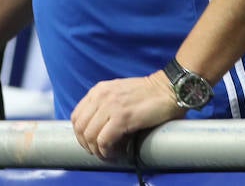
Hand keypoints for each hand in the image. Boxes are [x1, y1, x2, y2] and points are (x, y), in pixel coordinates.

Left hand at [70, 72, 184, 160]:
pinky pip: (103, 141)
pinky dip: (106, 151)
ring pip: (90, 136)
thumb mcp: (119, 92)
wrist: (168, 89)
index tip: (91, 144)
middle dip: (87, 145)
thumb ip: (106, 104)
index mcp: (99, 90)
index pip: (76, 116)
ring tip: (108, 154)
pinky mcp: (122, 118)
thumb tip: (98, 127)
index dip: (80, 135)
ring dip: (97, 150)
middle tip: (99, 152)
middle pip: (80, 128)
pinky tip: (115, 153)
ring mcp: (110, 106)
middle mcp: (101, 96)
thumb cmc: (148, 94)